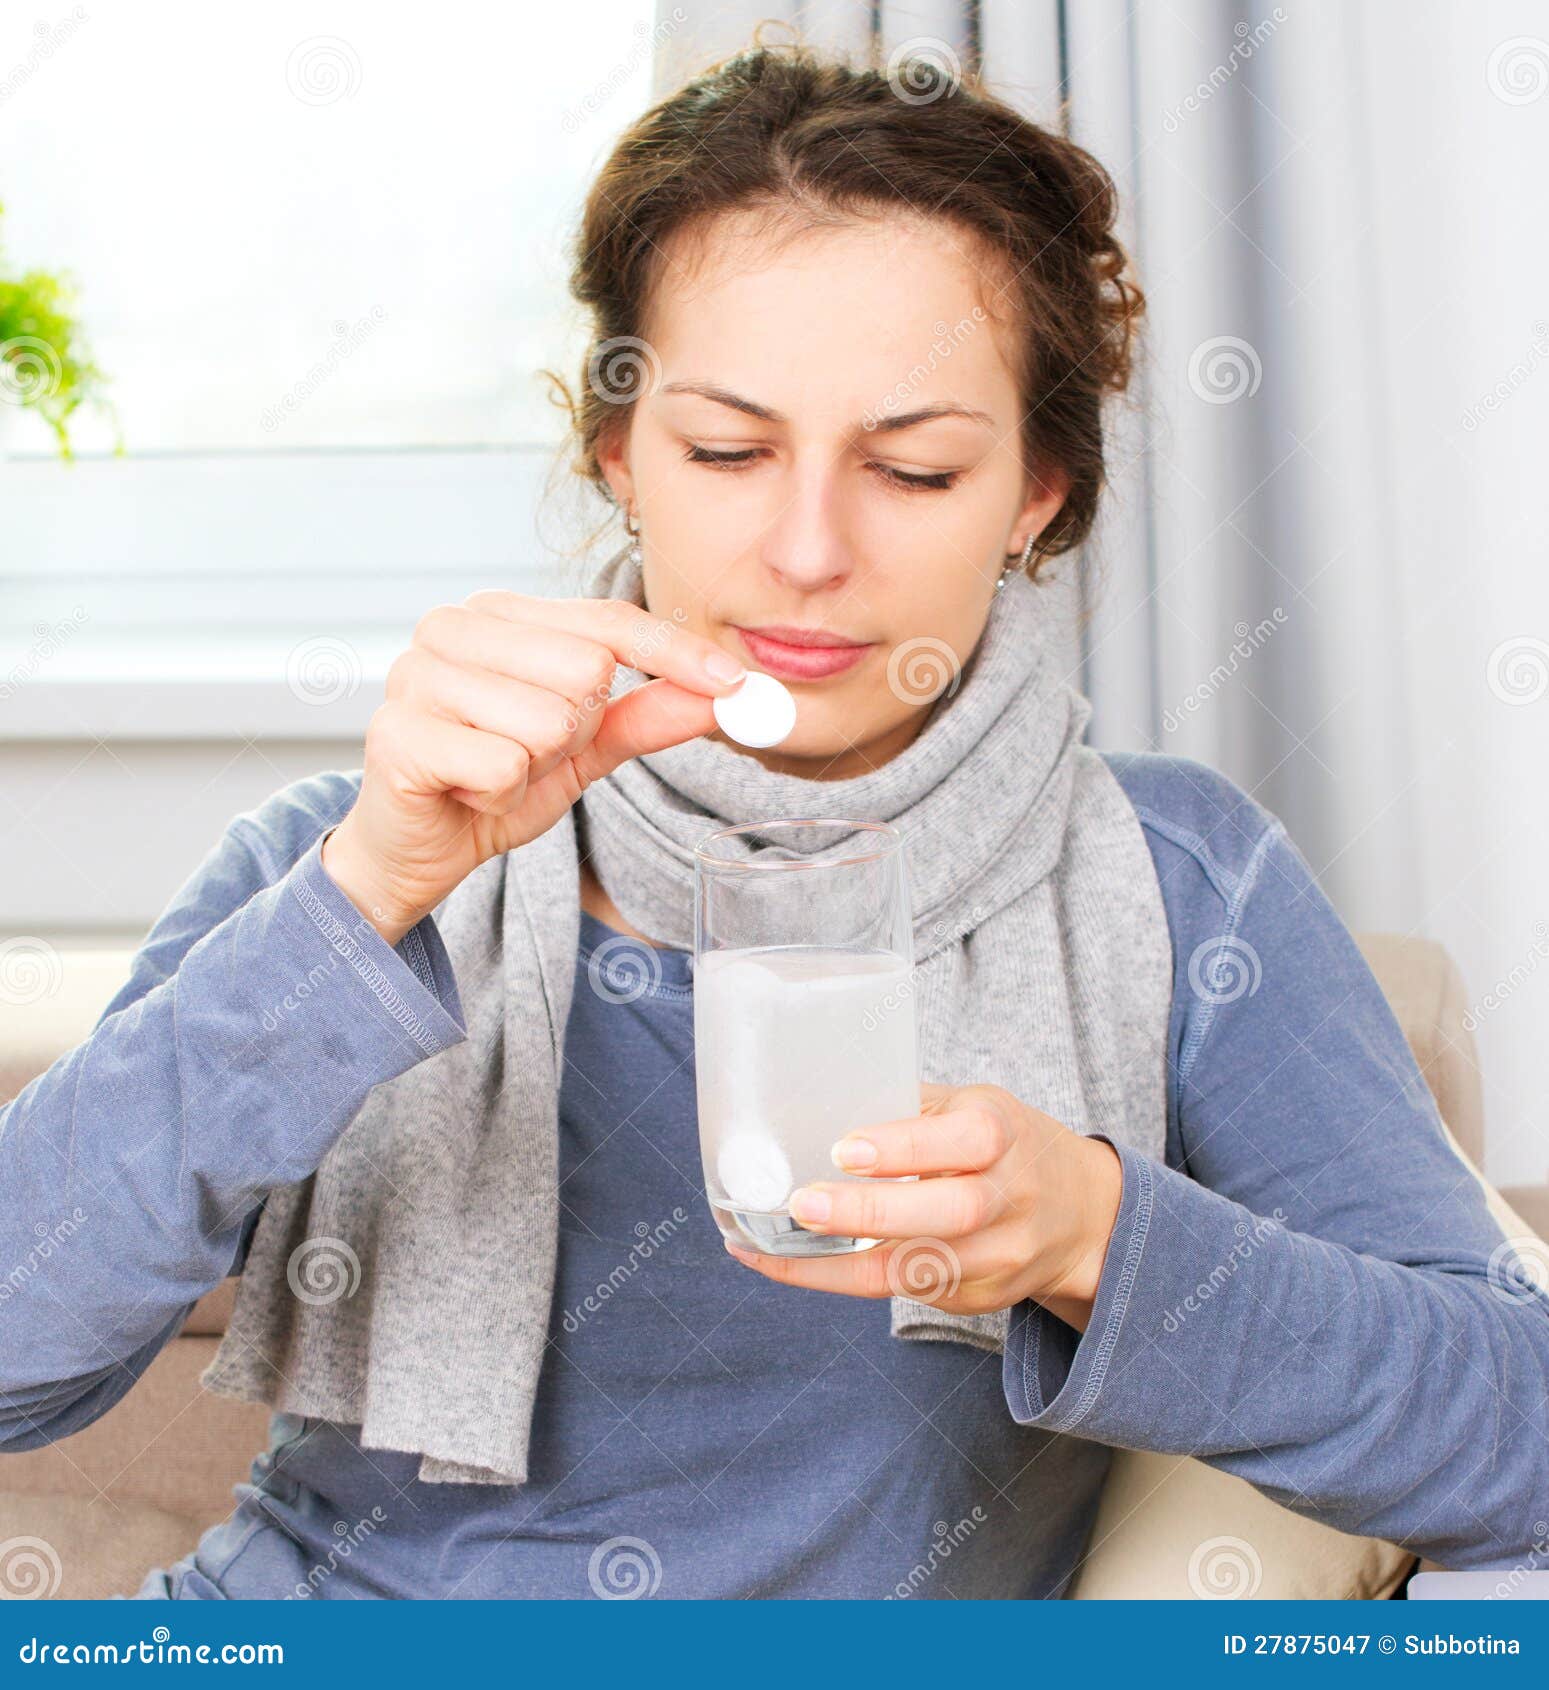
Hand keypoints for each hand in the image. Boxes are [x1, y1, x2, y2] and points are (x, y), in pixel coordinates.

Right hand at [321, 592, 747, 943]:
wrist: (416, 850)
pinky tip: (467, 793)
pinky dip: (500, 797)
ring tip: (494, 774)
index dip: (675, 654)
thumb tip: (725, 693)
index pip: (607, 621)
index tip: (735, 683)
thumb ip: (649, 715)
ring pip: (547, 722)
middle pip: (584, 670)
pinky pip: (503, 766)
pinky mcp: (398, 734)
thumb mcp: (586, 748)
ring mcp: (416, 674)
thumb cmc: (493, 783)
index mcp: (499, 615)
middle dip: (575, 733)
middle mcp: (451, 626)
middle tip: (529, 756)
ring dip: (535, 769)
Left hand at [722, 1083, 1123, 1333]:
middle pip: (949, 1212)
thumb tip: (820, 1102)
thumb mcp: (973, 1106)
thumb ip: (911, 1107)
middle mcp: (1010, 1197)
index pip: (966, 1141)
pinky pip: (907, 1292)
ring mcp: (1001, 1255)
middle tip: (804, 1205)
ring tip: (772, 1246)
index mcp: (1004, 1133)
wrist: (1082, 1217)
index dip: (906, 1148)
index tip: (845, 1148)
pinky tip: (791, 1264)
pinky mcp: (981, 1295)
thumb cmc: (1004, 1145)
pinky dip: (844, 1279)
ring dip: (839, 1264)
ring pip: (923, 1269)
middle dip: (871, 1212)